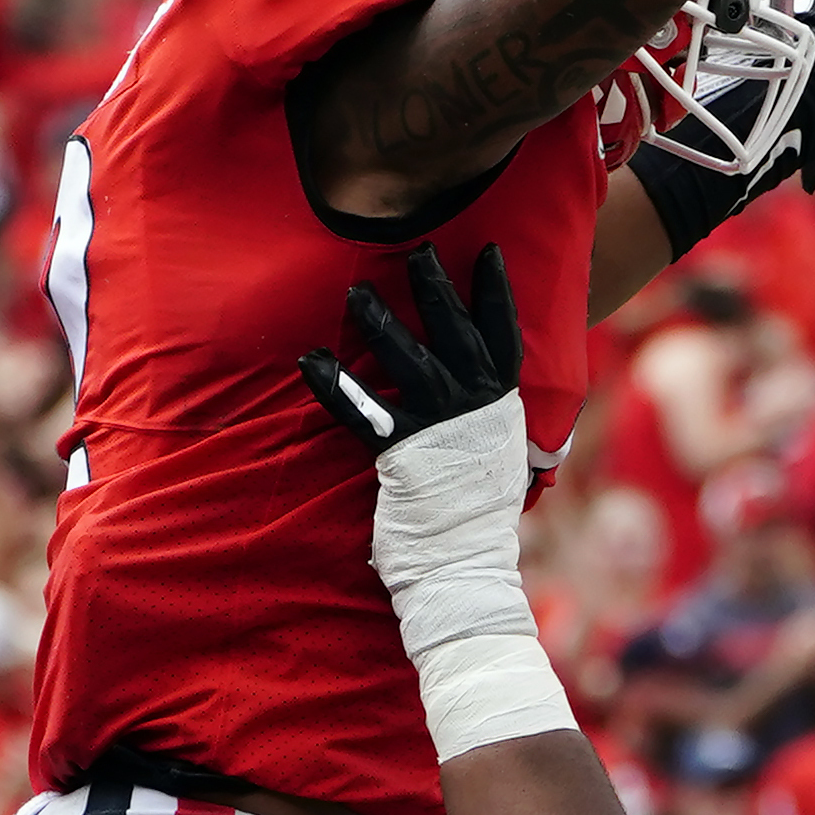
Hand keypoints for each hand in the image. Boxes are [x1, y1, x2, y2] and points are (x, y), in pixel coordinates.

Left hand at [300, 245, 554, 738]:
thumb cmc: (477, 519)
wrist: (466, 567)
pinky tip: (310, 360)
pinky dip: (334, 384)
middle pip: (456, 331)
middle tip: (416, 247)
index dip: (495, 292)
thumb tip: (498, 407)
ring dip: (381, 323)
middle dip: (436, 286)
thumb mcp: (501, 462)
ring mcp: (442, 428)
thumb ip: (494, 426)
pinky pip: (361, 409)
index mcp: (504, 406)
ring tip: (355, 292)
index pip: (504, 335)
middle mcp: (478, 409)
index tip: (486, 251)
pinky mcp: (402, 453)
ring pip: (409, 360)